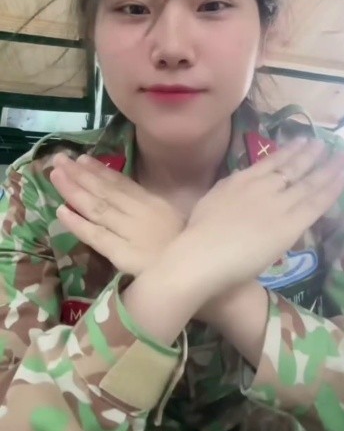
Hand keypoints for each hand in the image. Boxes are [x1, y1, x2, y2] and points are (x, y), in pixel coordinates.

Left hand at [50, 153, 183, 274]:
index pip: (121, 183)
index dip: (99, 170)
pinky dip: (77, 223)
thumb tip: (133, 196)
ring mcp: (130, 232)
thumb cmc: (190, 249)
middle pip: (105, 190)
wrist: (200, 272)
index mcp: (153, 203)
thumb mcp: (174, 219)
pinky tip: (60, 211)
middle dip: (80, 174)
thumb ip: (154, 208)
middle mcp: (139, 212)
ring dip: (74, 190)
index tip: (81, 159)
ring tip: (55, 175)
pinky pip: (96, 236)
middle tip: (59, 158)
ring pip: (97, 207)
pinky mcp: (122, 254)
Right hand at [161, 138, 343, 308]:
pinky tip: (343, 179)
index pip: (270, 162)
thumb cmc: (198, 234)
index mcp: (241, 180)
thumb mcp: (211, 200)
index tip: (300, 142)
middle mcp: (263, 186)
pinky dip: (331, 190)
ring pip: (308, 182)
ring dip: (327, 167)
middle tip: (323, 143)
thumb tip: (238, 184)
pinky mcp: (290, 224)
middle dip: (310, 154)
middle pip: (292, 167)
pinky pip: (315, 204)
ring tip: (340, 156)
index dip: (288, 151)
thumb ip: (228, 191)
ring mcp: (278, 204)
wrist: (203, 253)